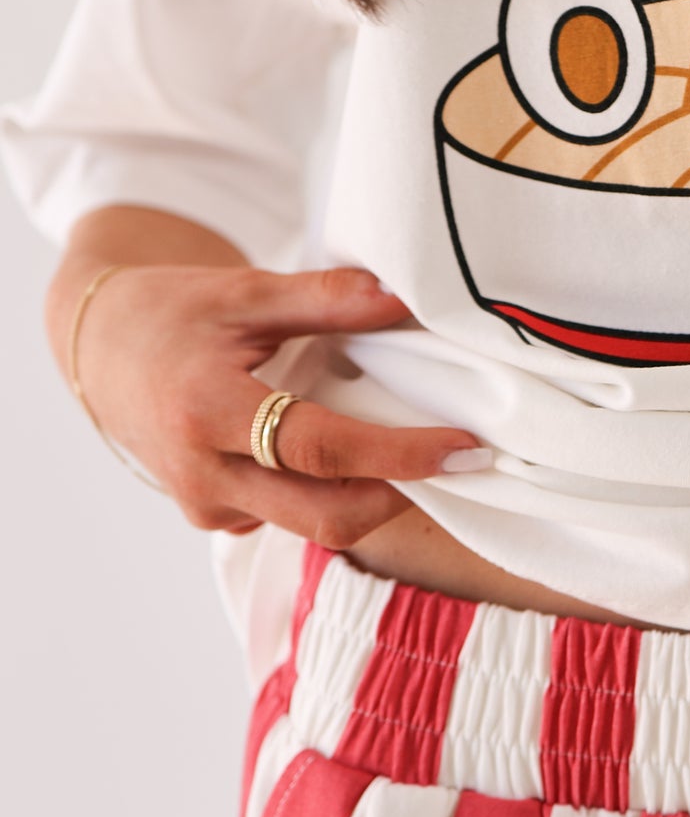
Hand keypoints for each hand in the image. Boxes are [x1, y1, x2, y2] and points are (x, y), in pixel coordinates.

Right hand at [68, 263, 488, 546]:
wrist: (99, 349)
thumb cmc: (172, 312)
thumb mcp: (244, 291)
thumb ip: (326, 297)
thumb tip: (404, 298)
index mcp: (205, 410)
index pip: (322, 449)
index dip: (400, 453)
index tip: (463, 447)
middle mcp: (202, 474)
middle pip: (326, 515)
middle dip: (400, 495)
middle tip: (455, 460)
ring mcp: (206, 505)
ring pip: (314, 525)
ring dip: (373, 496)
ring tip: (412, 451)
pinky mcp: (215, 518)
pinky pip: (291, 519)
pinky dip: (334, 495)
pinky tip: (352, 458)